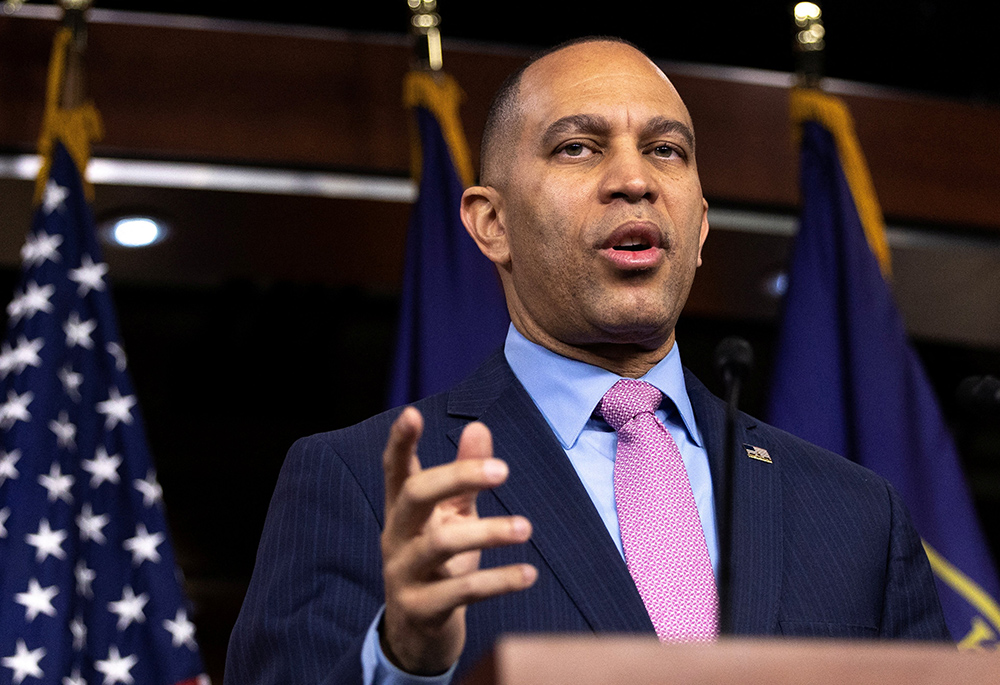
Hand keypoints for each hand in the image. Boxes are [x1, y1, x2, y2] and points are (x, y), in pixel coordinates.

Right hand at [379, 407, 537, 674]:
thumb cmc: (438, 563)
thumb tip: (478, 426)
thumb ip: (465, 475)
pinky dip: (498, 581)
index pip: (396, 470)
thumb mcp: (452, 516)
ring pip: (440, 545)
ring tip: (526, 528)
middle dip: (456, 477)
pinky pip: (461, 592)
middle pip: (415, 496)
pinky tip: (528, 574)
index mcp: (402, 511)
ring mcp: (404, 574)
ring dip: (488, 533)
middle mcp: (396, 537)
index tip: (411, 414)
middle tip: (503, 470)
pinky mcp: (421, 610)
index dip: (400, 442)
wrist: (417, 635)